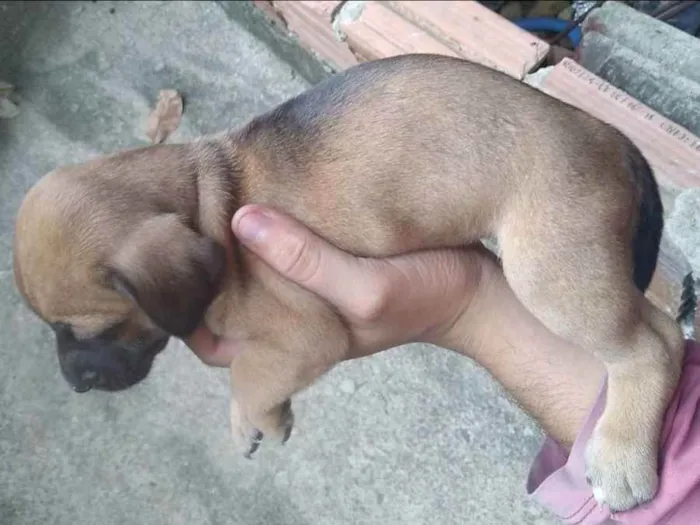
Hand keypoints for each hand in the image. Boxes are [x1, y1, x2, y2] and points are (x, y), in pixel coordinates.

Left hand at [187, 204, 605, 447]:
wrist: (474, 289)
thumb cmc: (423, 295)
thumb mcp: (365, 287)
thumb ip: (305, 260)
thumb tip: (242, 218)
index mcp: (291, 341)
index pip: (215, 344)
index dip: (186, 311)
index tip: (173, 266)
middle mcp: (290, 321)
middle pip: (222, 308)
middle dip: (198, 277)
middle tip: (180, 225)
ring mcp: (305, 295)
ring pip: (246, 281)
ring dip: (227, 252)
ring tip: (206, 206)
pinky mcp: (322, 267)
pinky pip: (277, 257)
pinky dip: (260, 235)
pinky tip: (254, 202)